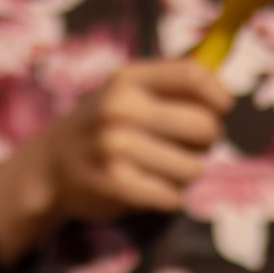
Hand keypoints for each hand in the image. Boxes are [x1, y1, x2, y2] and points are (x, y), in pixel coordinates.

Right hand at [0, 59, 230, 266]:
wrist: (48, 167)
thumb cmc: (102, 126)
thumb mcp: (124, 92)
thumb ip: (171, 85)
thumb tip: (225, 90)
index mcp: (127, 79)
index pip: (193, 75)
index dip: (218, 94)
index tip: (220, 108)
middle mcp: (120, 108)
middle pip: (204, 126)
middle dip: (205, 142)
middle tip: (185, 147)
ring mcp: (115, 146)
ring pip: (193, 168)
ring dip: (184, 174)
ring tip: (159, 169)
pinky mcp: (115, 183)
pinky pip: (172, 196)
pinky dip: (166, 197)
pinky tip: (146, 188)